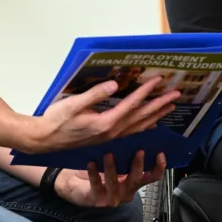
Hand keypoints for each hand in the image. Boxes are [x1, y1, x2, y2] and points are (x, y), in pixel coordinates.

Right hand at [24, 76, 179, 153]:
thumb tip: (115, 84)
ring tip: (170, 107)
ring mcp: (110, 137)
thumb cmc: (56, 121)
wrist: (45, 140)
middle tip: (176, 95)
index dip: (146, 91)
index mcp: (105, 123)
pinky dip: (144, 126)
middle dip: (159, 105)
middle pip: (141, 117)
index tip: (159, 81)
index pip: (131, 105)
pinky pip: (131, 132)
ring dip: (156, 115)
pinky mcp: (106, 138)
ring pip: (139, 126)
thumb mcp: (73, 104)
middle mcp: (112, 132)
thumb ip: (95, 94)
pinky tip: (151, 124)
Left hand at [55, 150, 166, 207]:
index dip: (158, 167)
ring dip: (112, 168)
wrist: (75, 184)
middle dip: (138, 165)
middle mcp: (126, 191)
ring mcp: (111, 197)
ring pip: (114, 183)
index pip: (152, 177)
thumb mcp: (117, 159)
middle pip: (136, 180)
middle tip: (138, 151)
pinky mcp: (96, 199)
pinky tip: (91, 163)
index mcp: (134, 181)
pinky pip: (96, 185)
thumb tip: (144, 128)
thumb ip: (129, 150)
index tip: (159, 153)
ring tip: (109, 154)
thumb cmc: (99, 169)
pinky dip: (93, 174)